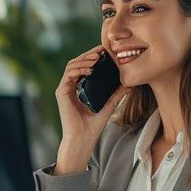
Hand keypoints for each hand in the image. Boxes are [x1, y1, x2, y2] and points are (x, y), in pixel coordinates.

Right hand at [55, 45, 129, 173]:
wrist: (83, 140)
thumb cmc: (93, 127)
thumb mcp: (109, 106)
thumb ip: (116, 94)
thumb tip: (129, 84)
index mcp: (78, 89)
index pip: (83, 67)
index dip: (93, 57)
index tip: (105, 51)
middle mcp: (69, 87)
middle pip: (77, 63)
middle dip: (89, 54)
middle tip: (102, 50)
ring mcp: (64, 90)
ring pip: (71, 66)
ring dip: (84, 60)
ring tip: (97, 59)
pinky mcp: (61, 93)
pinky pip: (68, 75)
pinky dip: (78, 69)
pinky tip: (90, 69)